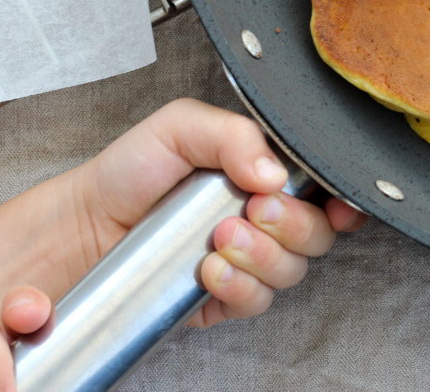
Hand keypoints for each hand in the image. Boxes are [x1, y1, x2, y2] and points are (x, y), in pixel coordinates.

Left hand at [69, 98, 365, 326]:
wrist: (86, 221)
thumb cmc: (135, 168)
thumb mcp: (182, 126)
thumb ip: (234, 135)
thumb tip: (277, 173)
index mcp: (266, 171)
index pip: (327, 188)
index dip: (343, 198)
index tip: (334, 202)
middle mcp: (265, 217)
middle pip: (318, 233)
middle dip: (293, 224)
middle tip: (254, 209)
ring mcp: (248, 260)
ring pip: (291, 271)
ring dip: (263, 256)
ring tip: (221, 238)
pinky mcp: (225, 297)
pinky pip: (255, 303)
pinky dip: (239, 287)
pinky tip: (209, 269)